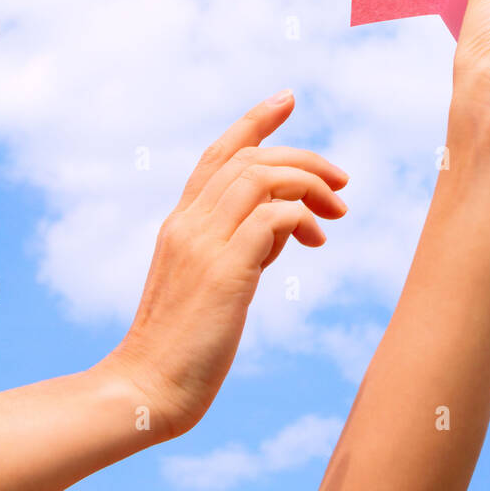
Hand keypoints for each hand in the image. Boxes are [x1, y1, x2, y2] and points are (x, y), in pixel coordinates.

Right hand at [102, 91, 348, 439]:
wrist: (145, 392)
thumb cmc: (183, 349)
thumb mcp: (214, 283)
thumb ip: (241, 247)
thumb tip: (285, 226)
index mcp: (180, 225)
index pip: (218, 154)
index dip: (254, 122)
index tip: (287, 98)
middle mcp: (188, 224)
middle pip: (250, 158)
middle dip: (304, 157)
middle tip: (343, 180)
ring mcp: (203, 244)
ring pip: (262, 176)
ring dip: (310, 183)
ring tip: (338, 211)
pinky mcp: (224, 271)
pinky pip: (272, 216)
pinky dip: (302, 217)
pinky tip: (316, 241)